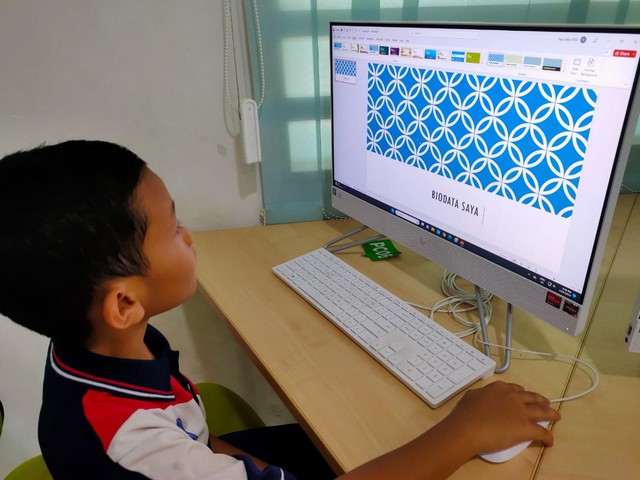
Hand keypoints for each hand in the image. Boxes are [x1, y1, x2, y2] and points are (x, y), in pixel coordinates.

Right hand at [443, 381, 560, 453]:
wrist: (467, 428)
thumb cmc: (465, 413)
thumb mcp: (472, 396)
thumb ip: (482, 394)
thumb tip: (484, 397)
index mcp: (500, 388)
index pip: (516, 388)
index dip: (522, 393)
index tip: (524, 396)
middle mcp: (513, 397)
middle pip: (533, 397)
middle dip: (541, 400)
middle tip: (546, 403)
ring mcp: (522, 412)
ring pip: (542, 412)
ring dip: (551, 414)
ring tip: (556, 416)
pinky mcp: (526, 428)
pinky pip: (542, 432)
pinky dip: (548, 437)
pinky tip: (550, 441)